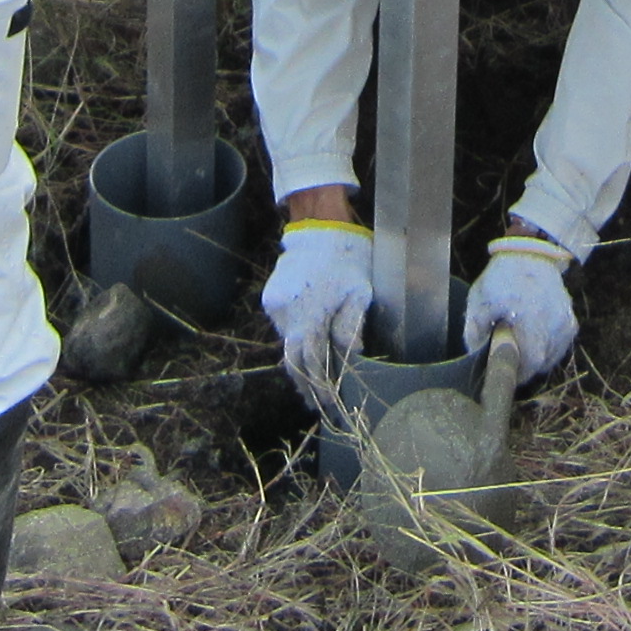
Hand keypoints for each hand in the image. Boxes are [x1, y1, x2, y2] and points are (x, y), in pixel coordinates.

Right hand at [260, 220, 373, 408]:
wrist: (320, 226)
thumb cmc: (347, 259)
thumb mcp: (359, 293)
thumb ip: (351, 328)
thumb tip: (351, 359)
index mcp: (310, 314)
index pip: (312, 362)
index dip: (319, 386)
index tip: (326, 404)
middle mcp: (286, 313)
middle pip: (292, 360)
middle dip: (305, 383)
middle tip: (315, 403)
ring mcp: (275, 305)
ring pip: (287, 343)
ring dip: (301, 361)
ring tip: (313, 381)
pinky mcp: (271, 298)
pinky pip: (284, 326)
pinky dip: (296, 339)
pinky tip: (306, 347)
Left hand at [463, 232, 575, 384]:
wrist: (531, 253)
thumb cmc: (503, 277)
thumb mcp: (479, 301)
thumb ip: (474, 330)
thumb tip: (475, 353)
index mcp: (530, 323)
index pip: (529, 365)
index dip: (516, 373)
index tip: (506, 370)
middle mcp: (553, 327)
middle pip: (541, 364)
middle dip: (525, 366)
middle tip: (512, 358)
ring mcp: (565, 325)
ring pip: (551, 357)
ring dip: (537, 358)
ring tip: (522, 345)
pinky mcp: (572, 321)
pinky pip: (560, 346)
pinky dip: (548, 348)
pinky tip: (535, 337)